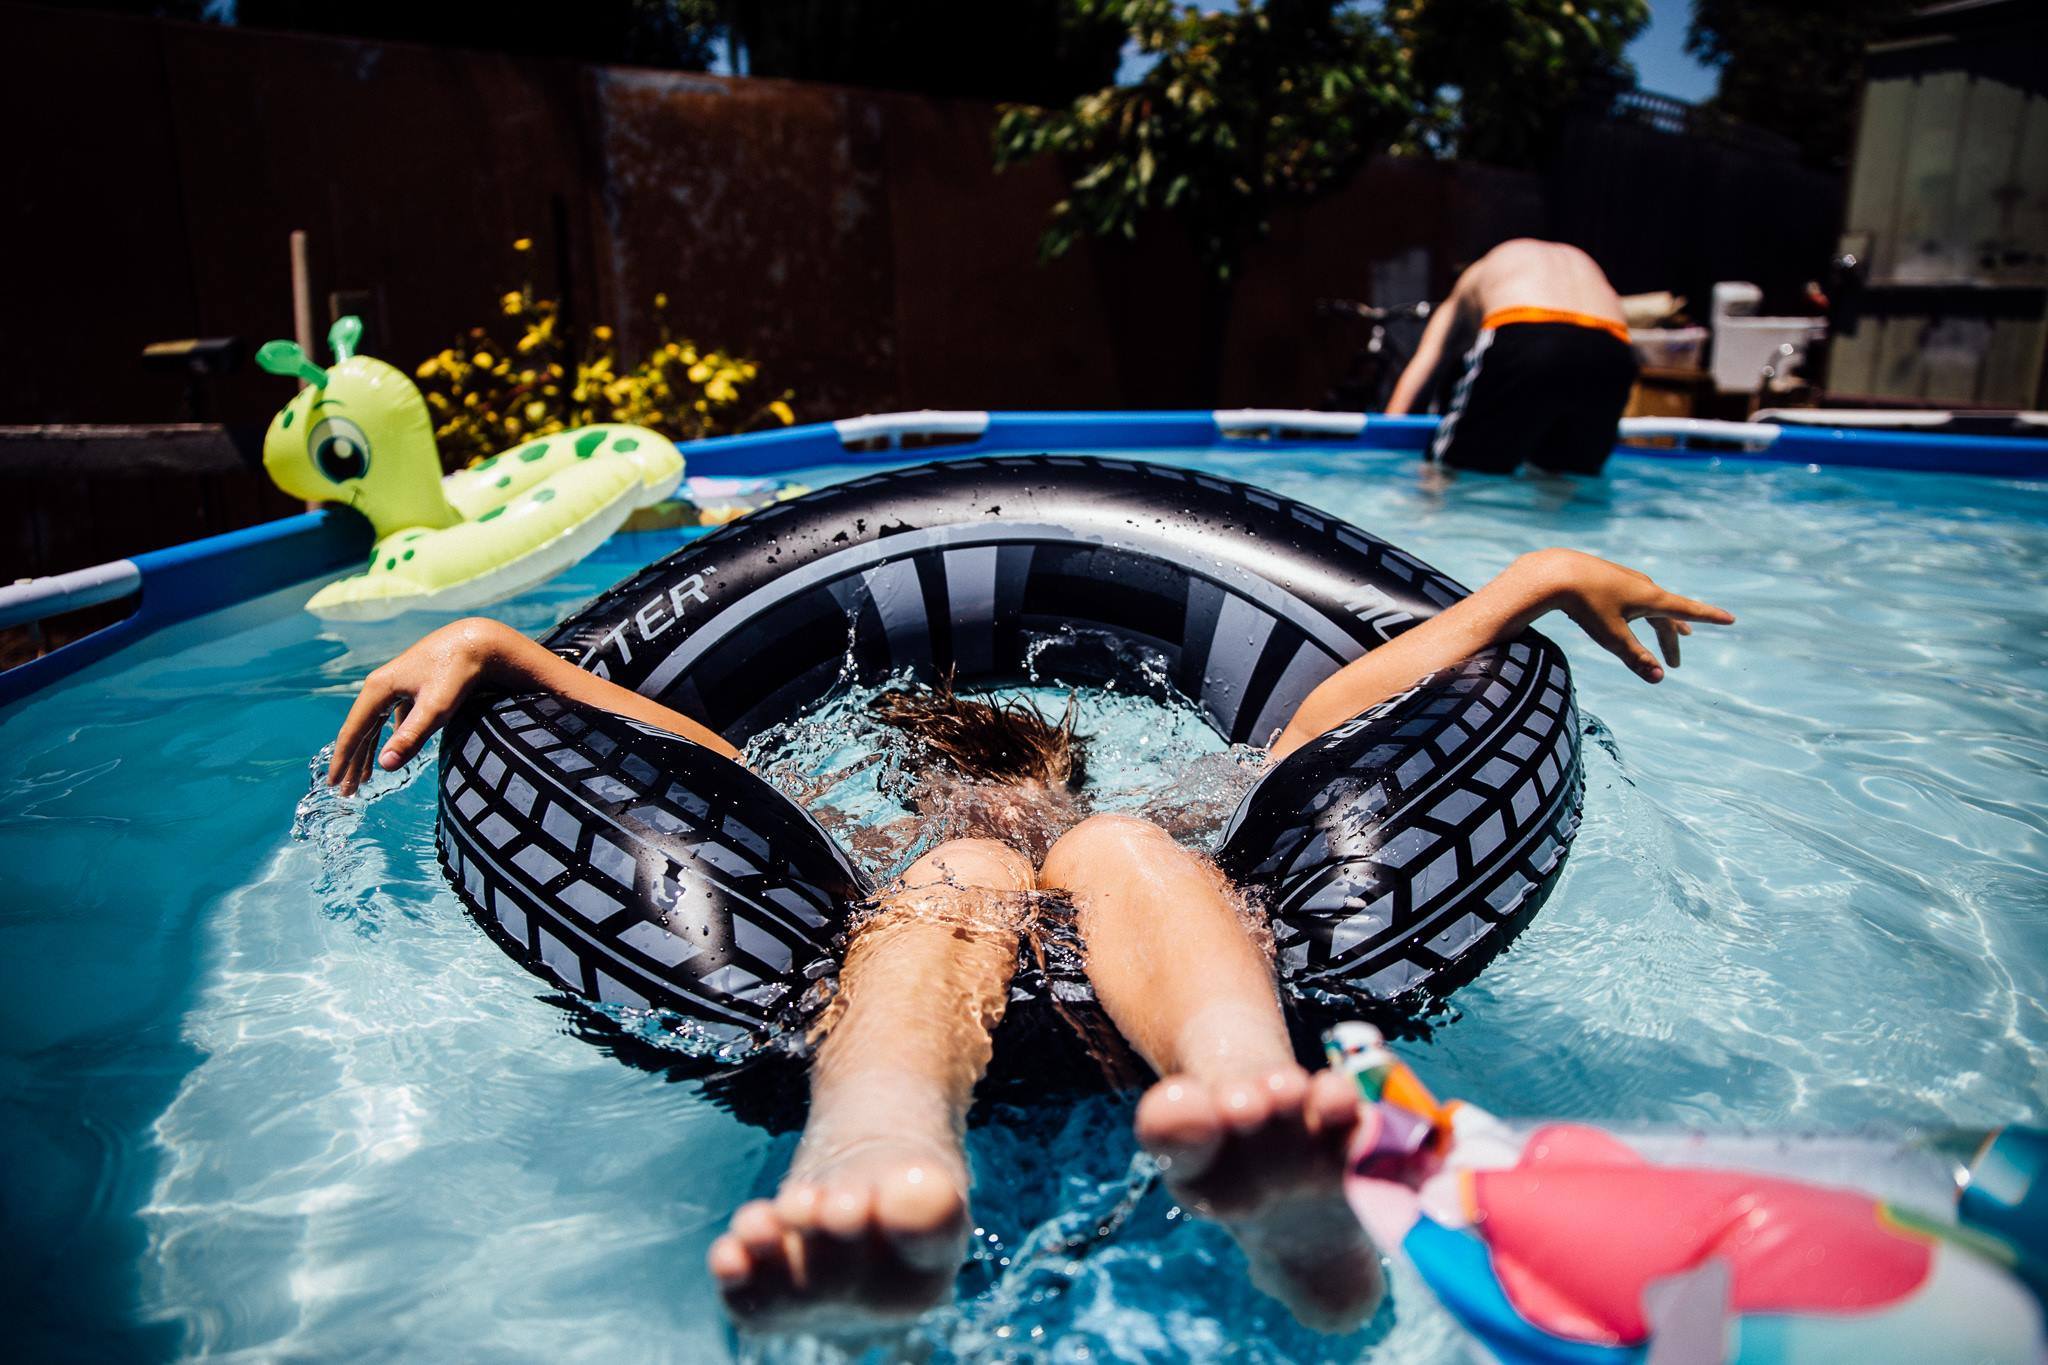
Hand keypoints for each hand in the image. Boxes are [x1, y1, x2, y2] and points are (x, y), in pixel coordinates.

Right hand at [326, 619, 506, 793]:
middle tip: (345, 792)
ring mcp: (395, 685)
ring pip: (375, 725)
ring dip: (368, 752)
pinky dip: (387, 738)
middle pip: (360, 730)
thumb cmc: (457, 673)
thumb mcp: (436, 708)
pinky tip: (388, 750)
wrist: (477, 642)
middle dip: (352, 762)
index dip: (343, 760)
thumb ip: (411, 737)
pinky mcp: (410, 687)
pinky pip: (391, 718)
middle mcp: (381, 686)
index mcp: (378, 689)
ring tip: (362, 779)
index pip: (353, 731)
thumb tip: (385, 766)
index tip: (334, 784)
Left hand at [1517, 549, 1734, 682]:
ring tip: (1672, 630)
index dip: (1710, 617)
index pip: (1688, 610)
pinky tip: (1630, 612)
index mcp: (1651, 598)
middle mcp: (1643, 585)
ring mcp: (1624, 578)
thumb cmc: (1585, 605)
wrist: (1553, 573)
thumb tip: (1658, 679)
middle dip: (1671, 640)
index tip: (1730, 619)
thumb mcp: (1612, 637)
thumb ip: (1635, 657)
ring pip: (1649, 604)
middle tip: (1674, 663)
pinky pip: (1632, 596)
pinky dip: (1641, 611)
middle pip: (1665, 615)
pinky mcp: (1607, 576)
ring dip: (1660, 622)